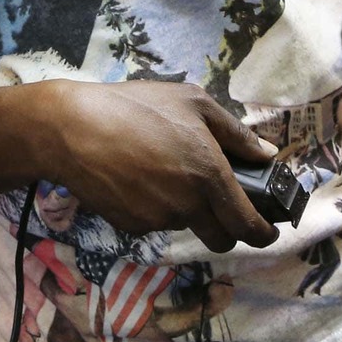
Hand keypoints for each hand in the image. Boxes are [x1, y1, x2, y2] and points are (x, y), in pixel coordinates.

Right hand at [40, 80, 278, 253]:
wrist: (73, 129)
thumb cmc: (136, 106)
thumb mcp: (192, 101)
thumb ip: (235, 132)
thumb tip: (265, 154)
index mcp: (209, 175)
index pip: (248, 224)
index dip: (263, 234)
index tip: (267, 231)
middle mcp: (188, 205)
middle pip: (222, 239)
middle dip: (228, 229)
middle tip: (220, 204)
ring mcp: (158, 220)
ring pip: (186, 225)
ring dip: (187, 210)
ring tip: (163, 171)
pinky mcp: (132, 227)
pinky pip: (155, 223)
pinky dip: (156, 208)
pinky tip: (138, 179)